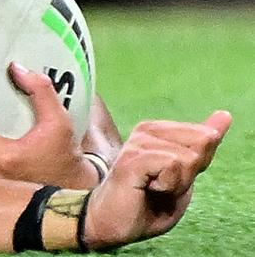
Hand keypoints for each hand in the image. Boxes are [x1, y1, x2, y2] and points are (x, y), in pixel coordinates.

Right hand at [84, 111, 231, 248]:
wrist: (113, 225)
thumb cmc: (146, 204)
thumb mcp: (184, 175)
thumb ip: (202, 147)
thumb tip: (225, 115)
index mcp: (158, 131)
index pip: (205, 136)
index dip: (197, 166)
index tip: (170, 179)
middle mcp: (146, 130)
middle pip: (201, 143)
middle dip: (190, 174)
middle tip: (163, 187)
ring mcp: (138, 143)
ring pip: (188, 157)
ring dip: (178, 184)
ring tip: (153, 190)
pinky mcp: (133, 158)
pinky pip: (172, 165)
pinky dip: (168, 186)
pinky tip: (148, 189)